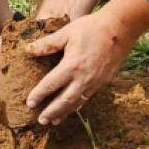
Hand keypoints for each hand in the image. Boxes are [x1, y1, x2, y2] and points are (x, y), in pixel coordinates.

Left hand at [25, 11, 135, 125]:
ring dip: (65, 112)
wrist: (121, 28)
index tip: (29, 103)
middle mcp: (83, 78)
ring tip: (54, 121)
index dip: (39, 95)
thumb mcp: (67, 32)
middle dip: (52, 112)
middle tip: (41, 121)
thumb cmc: (92, 28)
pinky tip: (73, 107)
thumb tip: (28, 50)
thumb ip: (47, 44)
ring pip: (77, 102)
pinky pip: (88, 97)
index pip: (50, 85)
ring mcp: (95, 82)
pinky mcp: (104, 81)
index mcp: (71, 66)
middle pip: (64, 101)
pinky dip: (78, 104)